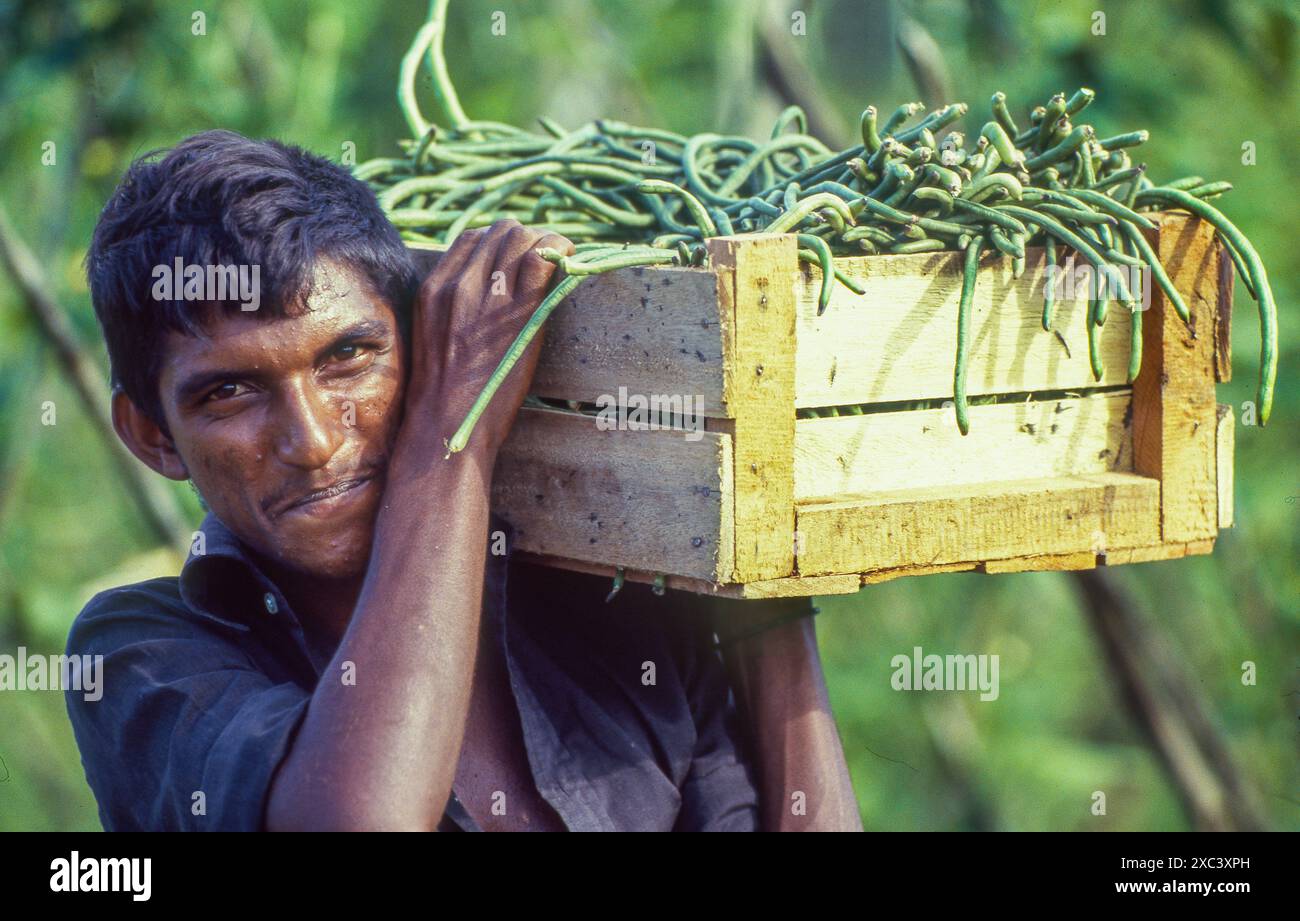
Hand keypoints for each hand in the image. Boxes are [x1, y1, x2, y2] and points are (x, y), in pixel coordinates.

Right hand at [401, 219, 575, 463]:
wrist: (447, 424)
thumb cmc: (445, 397)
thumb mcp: (435, 341)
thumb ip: (453, 311)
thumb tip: (487, 299)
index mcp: (433, 289)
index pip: (470, 238)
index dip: (500, 242)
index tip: (519, 257)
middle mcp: (458, 284)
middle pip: (500, 232)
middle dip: (527, 240)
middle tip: (546, 260)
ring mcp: (486, 295)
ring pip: (521, 238)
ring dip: (547, 243)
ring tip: (563, 259)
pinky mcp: (516, 310)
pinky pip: (542, 259)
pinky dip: (561, 250)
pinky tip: (572, 259)